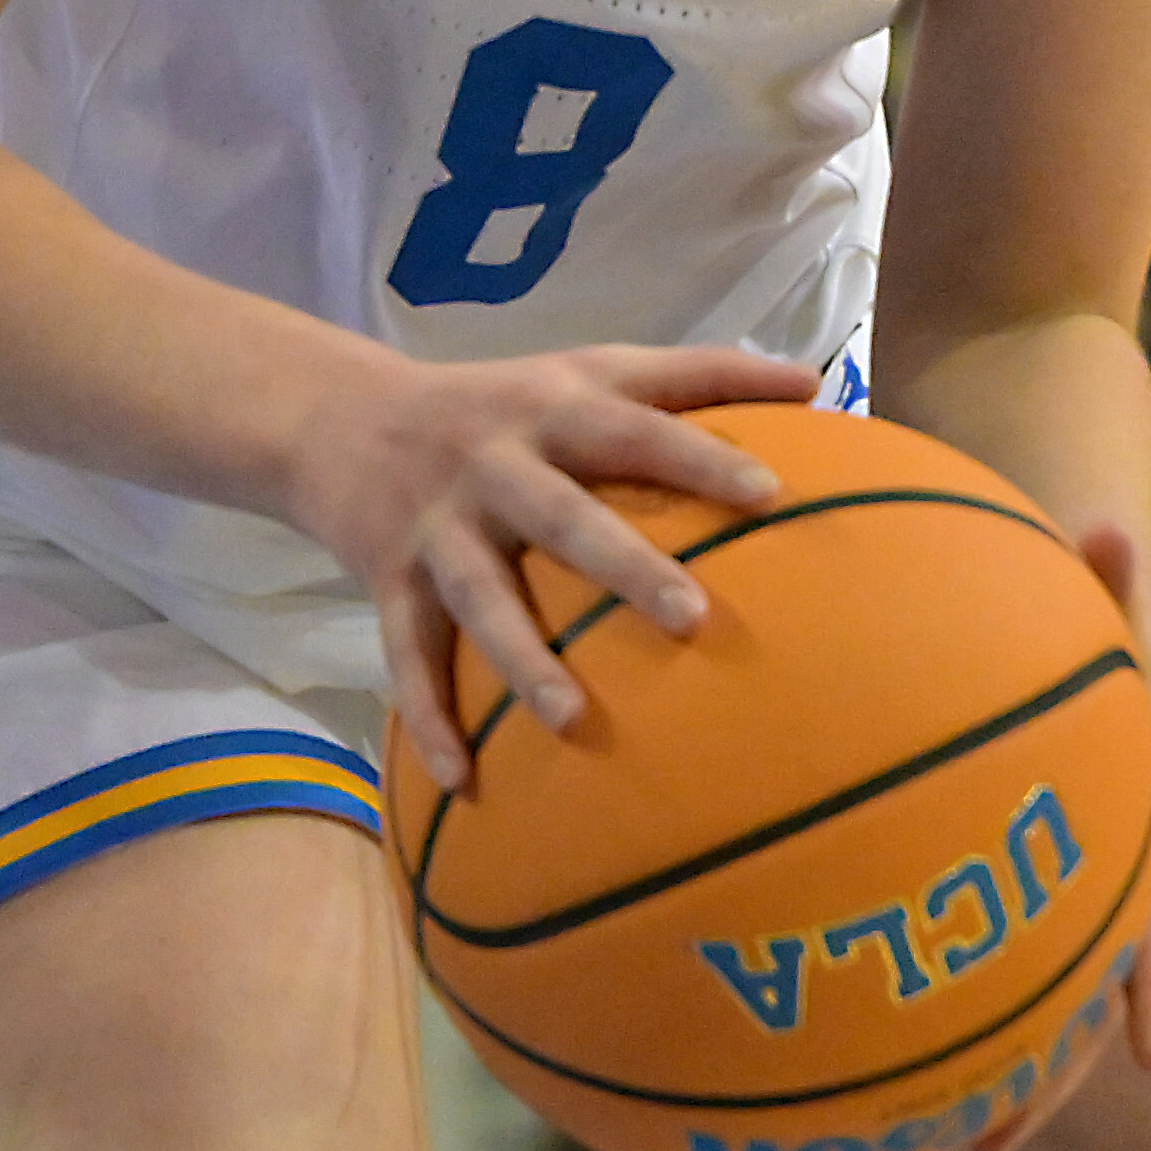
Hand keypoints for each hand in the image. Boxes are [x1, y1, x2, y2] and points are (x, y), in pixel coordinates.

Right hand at [289, 342, 809, 790]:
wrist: (336, 415)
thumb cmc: (502, 402)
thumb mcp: (587, 368)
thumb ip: (696, 374)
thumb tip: (814, 382)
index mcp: (549, 410)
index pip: (634, 429)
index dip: (698, 456)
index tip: (769, 495)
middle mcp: (492, 464)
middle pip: (561, 516)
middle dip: (623, 566)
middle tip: (694, 619)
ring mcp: (436, 527)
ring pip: (481, 599)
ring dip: (524, 660)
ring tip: (575, 722)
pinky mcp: (388, 580)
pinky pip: (407, 657)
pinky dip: (428, 720)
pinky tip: (462, 782)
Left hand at [954, 516, 1150, 1150]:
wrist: (1061, 599)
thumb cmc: (1076, 587)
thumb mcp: (1094, 580)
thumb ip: (1101, 569)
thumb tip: (1107, 521)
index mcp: (1132, 814)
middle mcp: (1087, 859)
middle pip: (1066, 984)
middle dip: (1036, 1069)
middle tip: (988, 1149)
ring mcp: (1028, 867)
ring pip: (1001, 978)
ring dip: (960, 1051)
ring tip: (903, 1130)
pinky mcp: (964, 859)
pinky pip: (940, 929)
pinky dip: (904, 980)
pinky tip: (824, 1032)